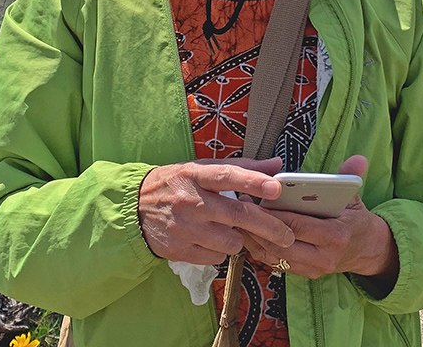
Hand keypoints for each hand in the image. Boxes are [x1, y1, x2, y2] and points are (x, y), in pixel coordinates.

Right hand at [138, 157, 294, 265]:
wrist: (134, 208)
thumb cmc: (176, 184)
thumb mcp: (202, 168)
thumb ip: (242, 166)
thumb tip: (276, 164)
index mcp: (195, 175)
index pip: (227, 176)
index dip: (254, 182)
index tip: (276, 187)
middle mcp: (190, 201)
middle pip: (237, 216)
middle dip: (268, 227)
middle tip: (287, 235)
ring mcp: (184, 228)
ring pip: (230, 242)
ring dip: (238, 239)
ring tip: (228, 229)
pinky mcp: (179, 250)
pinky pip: (215, 257)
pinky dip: (219, 251)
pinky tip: (210, 240)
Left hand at [241, 156, 398, 288]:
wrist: (365, 251)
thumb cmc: (354, 219)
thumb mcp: (354, 198)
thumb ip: (350, 178)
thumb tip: (358, 158)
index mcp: (336, 235)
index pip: (298, 225)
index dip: (275, 214)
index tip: (256, 199)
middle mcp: (324, 257)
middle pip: (283, 242)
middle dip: (260, 225)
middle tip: (242, 207)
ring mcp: (314, 269)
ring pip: (276, 256)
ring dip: (255, 239)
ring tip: (240, 219)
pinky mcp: (304, 274)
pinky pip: (276, 264)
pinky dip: (261, 250)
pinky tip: (248, 234)